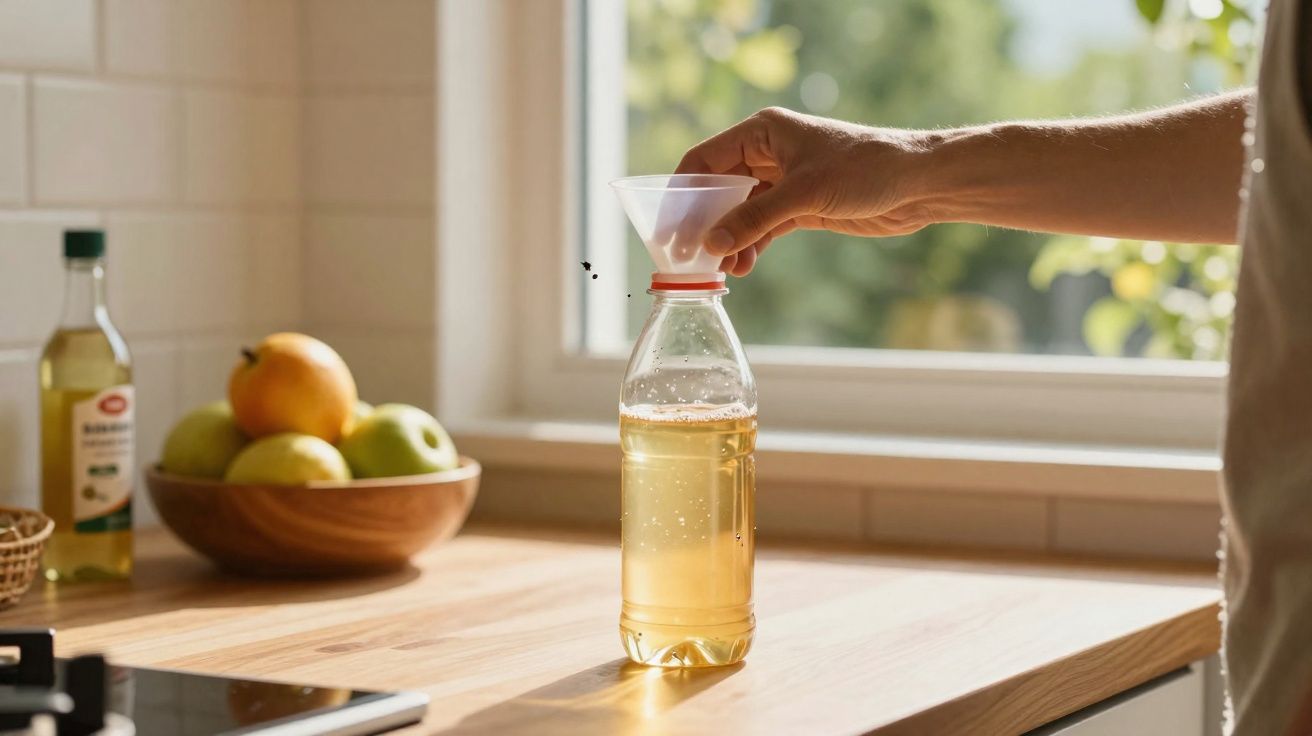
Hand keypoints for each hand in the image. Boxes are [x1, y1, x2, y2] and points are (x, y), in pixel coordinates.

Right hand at [676, 107, 934, 275]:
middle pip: (717, 189)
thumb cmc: (865, 168)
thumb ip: (755, 219)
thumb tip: (711, 243)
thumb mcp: (804, 194)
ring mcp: (783, 182)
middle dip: (702, 223)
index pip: (704, 160)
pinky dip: (750, 247)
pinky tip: (742, 268)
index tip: (667, 227)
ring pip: (739, 213)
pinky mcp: (800, 208)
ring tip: (720, 270)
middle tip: (685, 257)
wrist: (918, 183)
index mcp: (762, 132)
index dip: (681, 193)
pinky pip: (762, 228)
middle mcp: (767, 154)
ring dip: (727, 241)